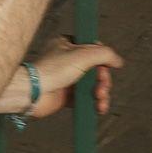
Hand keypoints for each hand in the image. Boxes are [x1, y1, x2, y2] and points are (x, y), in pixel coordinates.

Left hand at [0, 37, 123, 120]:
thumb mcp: (83, 55)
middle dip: (103, 80)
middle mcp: (67, 60)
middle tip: (102, 87)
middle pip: (96, 68)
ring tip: (100, 100)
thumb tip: (118, 61)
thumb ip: (105, 54)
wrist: (33, 93)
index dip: (103, 59)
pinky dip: (94, 103)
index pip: (94, 48)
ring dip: (101, 93)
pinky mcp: (66, 95)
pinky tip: (99, 108)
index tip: (106, 67)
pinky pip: (86, 98)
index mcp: (67, 44)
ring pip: (93, 85)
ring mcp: (67, 78)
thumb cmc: (52, 70)